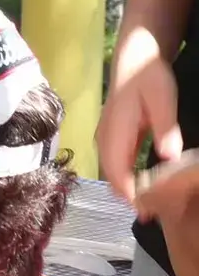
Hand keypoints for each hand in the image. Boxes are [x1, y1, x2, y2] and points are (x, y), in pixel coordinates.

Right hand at [98, 37, 183, 203]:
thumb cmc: (149, 76)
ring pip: (112, 171)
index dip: (128, 193)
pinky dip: (126, 179)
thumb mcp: (163, 100)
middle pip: (111, 175)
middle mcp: (105, 137)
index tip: (145, 211)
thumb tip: (169, 158)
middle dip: (129, 198)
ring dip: (127, 190)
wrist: (133, 58)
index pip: (116, 170)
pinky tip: (142, 187)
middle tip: (151, 217)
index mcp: (116, 130)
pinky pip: (115, 163)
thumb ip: (165, 129)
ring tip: (148, 207)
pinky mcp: (111, 136)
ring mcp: (106, 137)